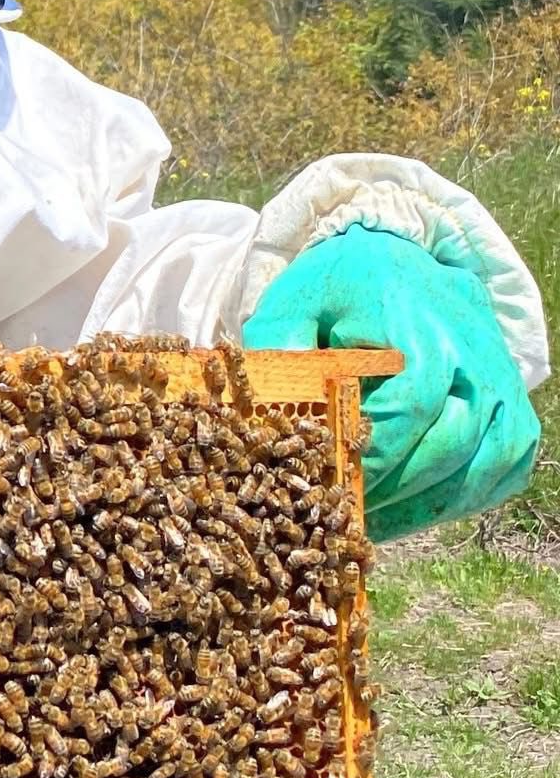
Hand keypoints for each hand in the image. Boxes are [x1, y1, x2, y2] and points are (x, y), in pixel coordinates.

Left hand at [243, 225, 540, 540]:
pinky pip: (509, 460)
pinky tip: (420, 508)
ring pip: (489, 458)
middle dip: (397, 489)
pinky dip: (470, 494)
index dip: (373, 458)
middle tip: (347, 516)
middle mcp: (472, 351)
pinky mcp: (514, 397)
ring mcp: (501, 375)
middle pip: (451, 442)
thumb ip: (279, 354)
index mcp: (417, 325)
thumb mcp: (291, 304)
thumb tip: (263, 412)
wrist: (394, 255)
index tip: (333, 488)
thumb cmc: (333, 287)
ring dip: (433, 501)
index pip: (407, 410)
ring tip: (380, 521)